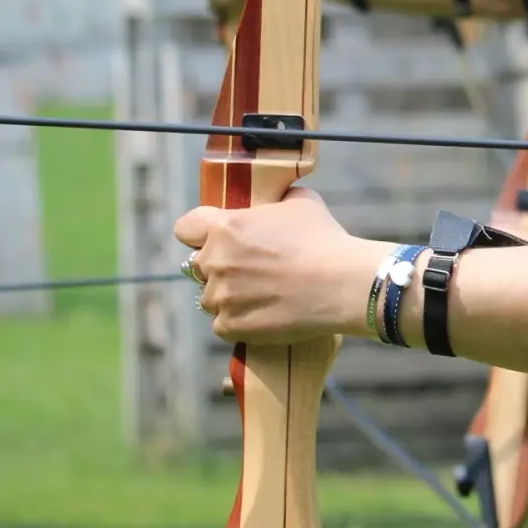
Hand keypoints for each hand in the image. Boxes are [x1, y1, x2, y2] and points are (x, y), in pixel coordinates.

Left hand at [179, 187, 373, 342]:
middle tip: (249, 271)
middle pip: (199, 265)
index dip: (198, 233)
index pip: (185, 228)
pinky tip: (262, 315)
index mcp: (226, 226)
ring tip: (260, 297)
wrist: (342, 284)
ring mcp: (221, 296)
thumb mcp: (300, 202)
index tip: (213, 239)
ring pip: (210, 298)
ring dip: (228, 297)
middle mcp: (216, 260)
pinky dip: (238, 322)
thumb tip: (276, 202)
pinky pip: (222, 325)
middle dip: (218, 267)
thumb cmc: (323, 240)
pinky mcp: (231, 326)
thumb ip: (275, 202)